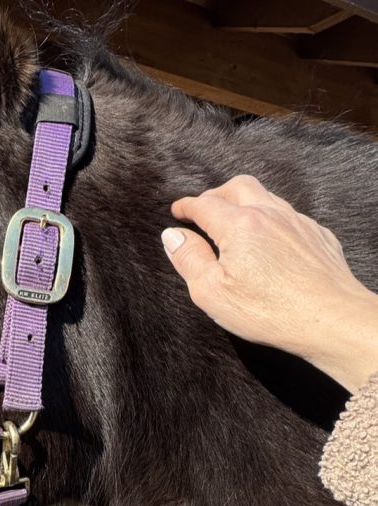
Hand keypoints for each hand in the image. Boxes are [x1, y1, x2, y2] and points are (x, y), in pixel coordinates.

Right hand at [161, 175, 377, 392]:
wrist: (332, 320)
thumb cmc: (269, 312)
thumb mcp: (212, 292)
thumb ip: (189, 259)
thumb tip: (172, 235)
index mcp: (239, 225)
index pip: (204, 205)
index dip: (186, 206)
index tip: (177, 212)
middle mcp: (269, 214)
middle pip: (237, 186)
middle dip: (215, 194)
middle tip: (203, 210)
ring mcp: (297, 222)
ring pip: (266, 196)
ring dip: (244, 202)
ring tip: (233, 221)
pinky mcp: (317, 235)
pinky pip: (288, 214)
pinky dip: (269, 218)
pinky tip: (267, 240)